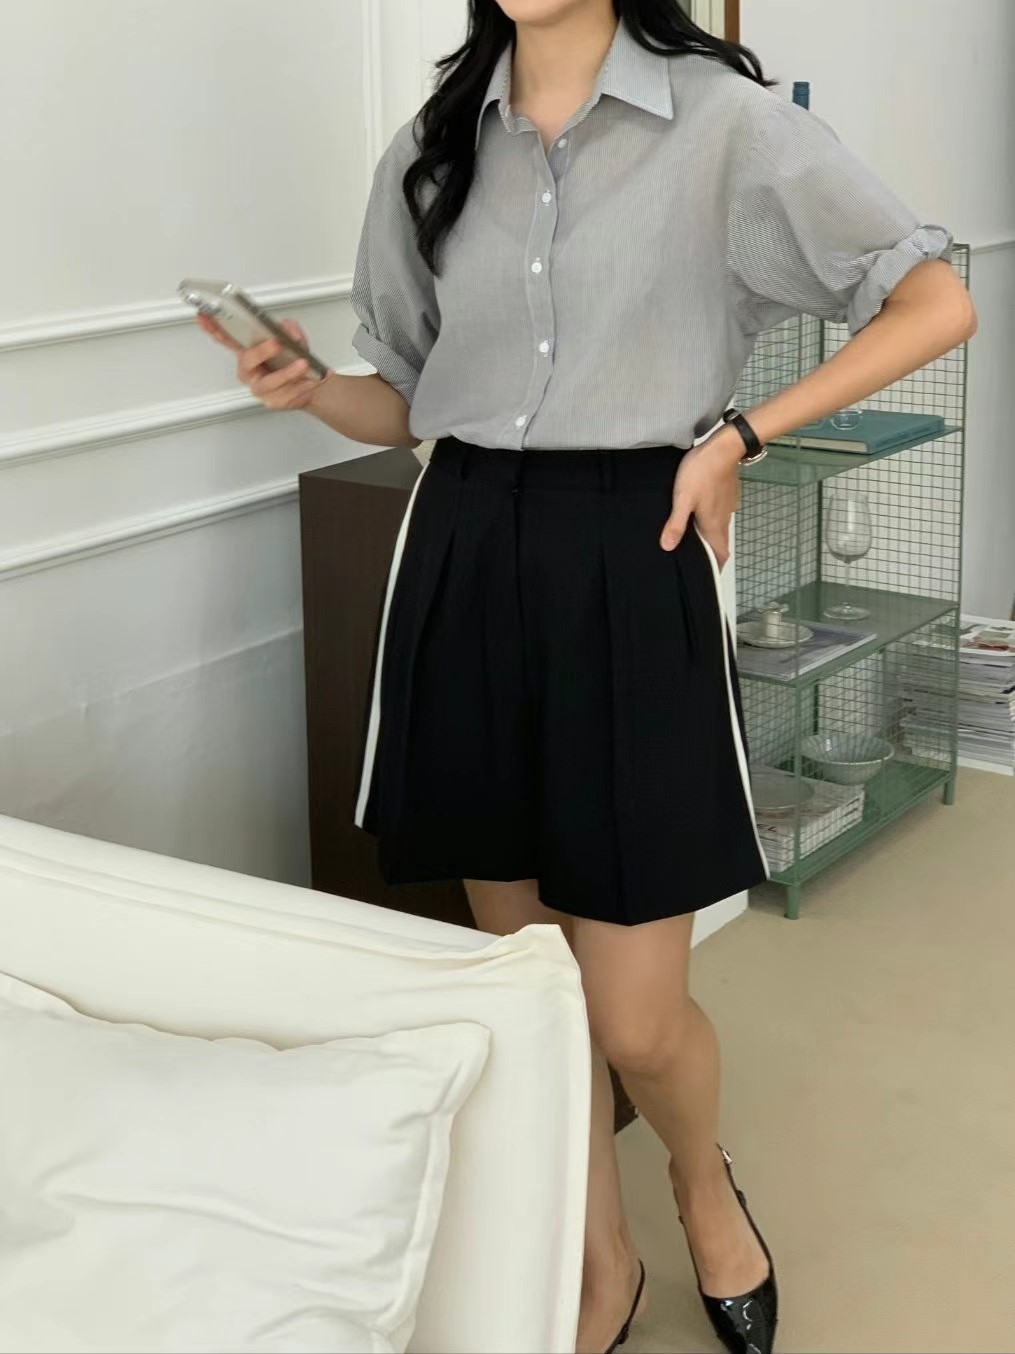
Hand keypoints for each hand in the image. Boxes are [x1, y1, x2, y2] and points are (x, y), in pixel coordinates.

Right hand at [194, 313, 331, 411]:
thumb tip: (287, 329)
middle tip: (276, 343)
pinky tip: (308, 381)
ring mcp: (260, 387)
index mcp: (247, 352)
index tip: (204, 316)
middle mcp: (250, 371)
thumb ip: (290, 329)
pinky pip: (285, 396)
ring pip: (269, 382)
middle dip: (261, 352)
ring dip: (288, 373)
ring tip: (303, 365)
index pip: (226, 339)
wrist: (312, 383)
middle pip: (247, 361)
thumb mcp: (294, 338)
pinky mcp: (273, 402)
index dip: (213, 328)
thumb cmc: (294, 359)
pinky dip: (300, 387)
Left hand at [660, 425, 743, 566]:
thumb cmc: (701, 473)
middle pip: (720, 543)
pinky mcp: (727, 494)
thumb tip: (668, 547)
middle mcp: (723, 518)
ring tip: (693, 537)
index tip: (708, 575)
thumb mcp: (683, 499)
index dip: (716, 566)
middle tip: (695, 558)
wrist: (723, 447)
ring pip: (719, 528)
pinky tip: (699, 513)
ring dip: (709, 536)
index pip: (721, 554)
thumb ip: (676, 524)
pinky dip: (711, 520)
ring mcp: (727, 506)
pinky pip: (720, 513)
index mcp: (713, 525)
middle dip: (711, 553)